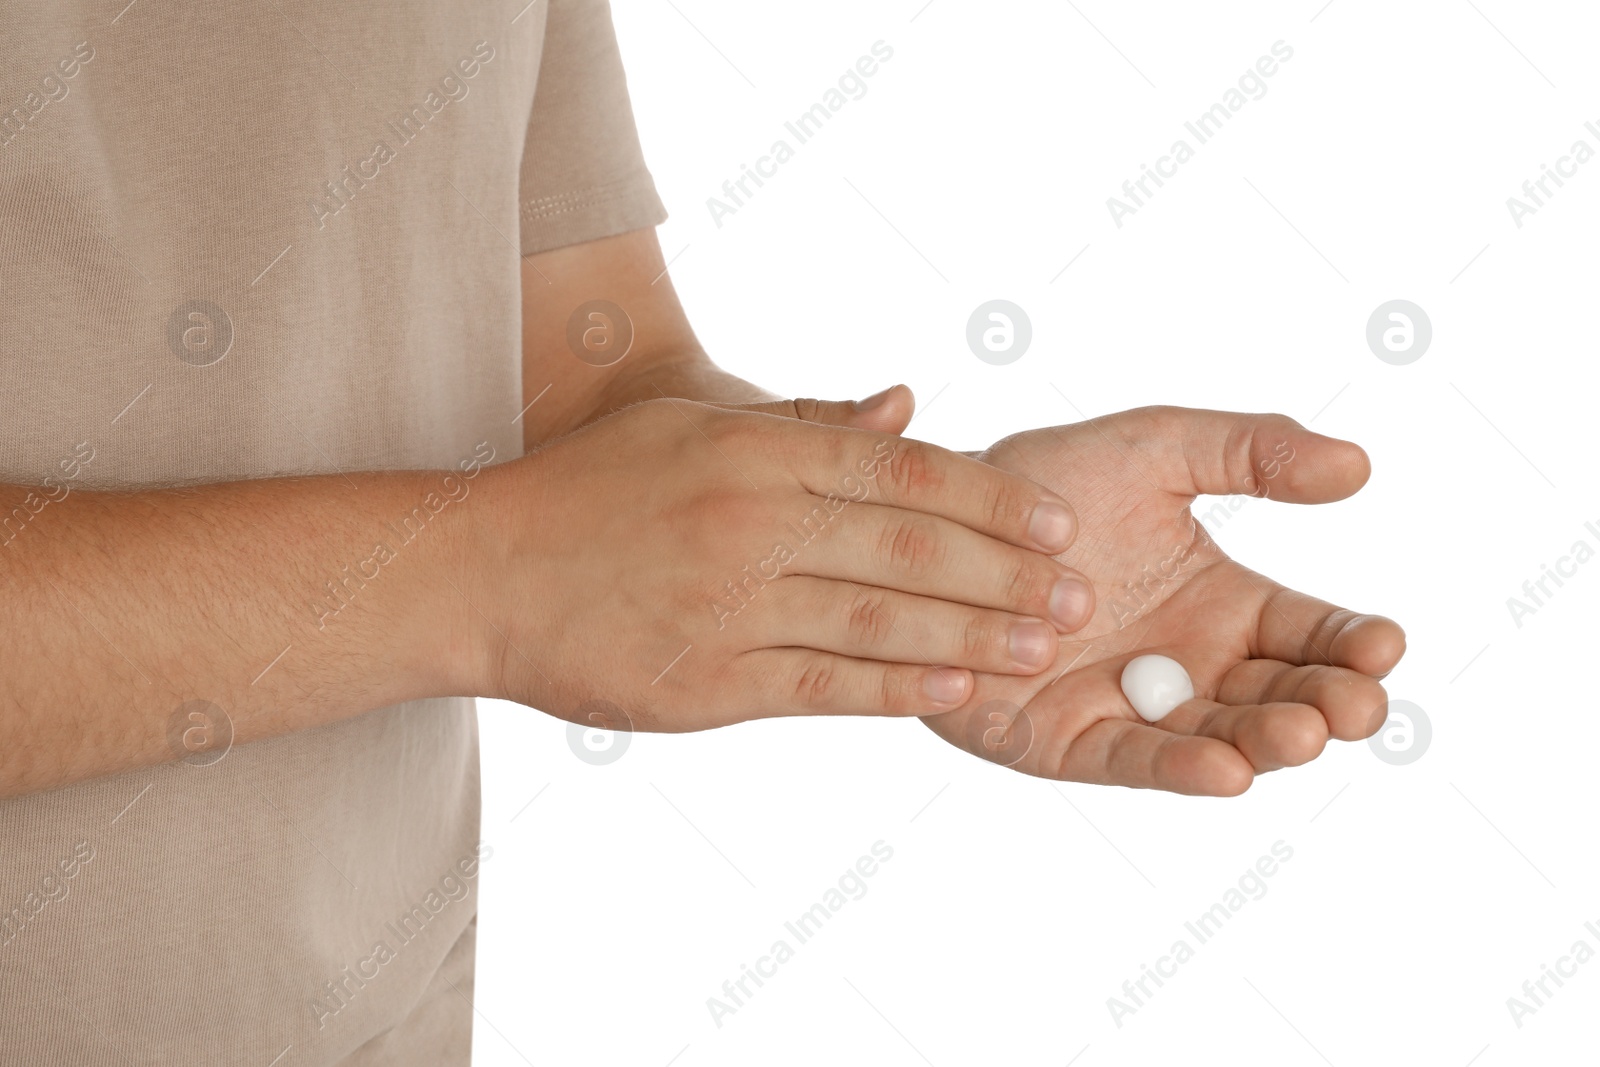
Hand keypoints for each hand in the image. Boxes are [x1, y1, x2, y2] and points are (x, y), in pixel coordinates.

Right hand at [465, 394, 1098, 732]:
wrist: (478, 572)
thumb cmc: (590, 490)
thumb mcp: (691, 424)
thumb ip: (806, 421)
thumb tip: (908, 404)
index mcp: (753, 451)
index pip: (900, 470)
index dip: (990, 497)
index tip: (1055, 521)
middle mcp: (749, 523)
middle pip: (908, 546)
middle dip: (1006, 573)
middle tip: (1080, 592)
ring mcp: (729, 607)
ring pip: (878, 622)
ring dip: (974, 635)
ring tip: (1046, 645)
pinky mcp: (707, 685)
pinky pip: (822, 687)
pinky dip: (896, 690)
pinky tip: (958, 689)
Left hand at [923, 406, 1405, 795]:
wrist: (933, 519)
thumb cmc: (1044, 484)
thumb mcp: (1155, 449)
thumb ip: (1250, 450)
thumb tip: (1358, 465)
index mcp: (1222, 603)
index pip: (1308, 632)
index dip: (1352, 642)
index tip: (1386, 643)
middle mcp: (1187, 664)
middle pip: (1277, 696)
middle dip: (1324, 704)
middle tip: (1357, 704)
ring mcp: (1131, 707)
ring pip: (1218, 737)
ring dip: (1265, 742)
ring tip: (1302, 734)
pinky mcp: (1067, 741)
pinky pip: (1131, 759)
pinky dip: (1179, 767)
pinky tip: (1225, 769)